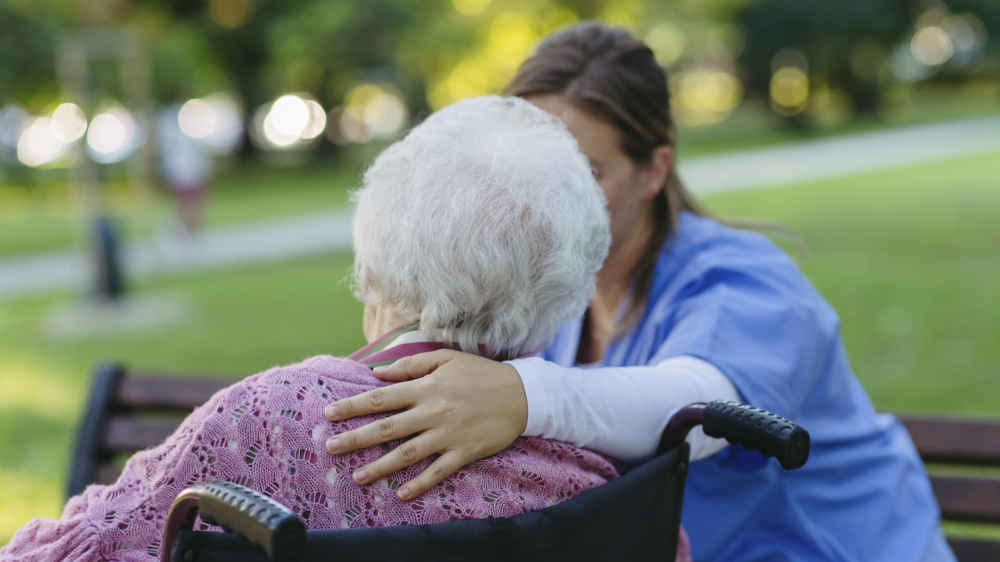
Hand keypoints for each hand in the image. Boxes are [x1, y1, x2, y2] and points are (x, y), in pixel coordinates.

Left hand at [324, 350, 527, 499]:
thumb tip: (377, 373)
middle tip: (330, 447)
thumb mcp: (446, 359)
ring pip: (407, 453)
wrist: (521, 394)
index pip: (381, 397)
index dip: (353, 405)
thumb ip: (410, 365)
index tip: (329, 413)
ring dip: (380, 466)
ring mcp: (447, 435)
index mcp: (426, 387)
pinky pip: (438, 471)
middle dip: (356, 438)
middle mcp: (432, 412)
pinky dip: (419, 483)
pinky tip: (401, 493)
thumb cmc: (480, 374)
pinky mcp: (464, 452)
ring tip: (357, 477)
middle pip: (386, 427)